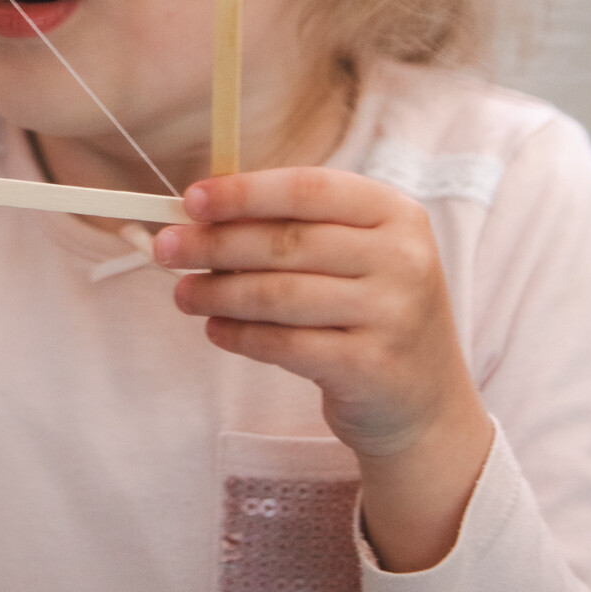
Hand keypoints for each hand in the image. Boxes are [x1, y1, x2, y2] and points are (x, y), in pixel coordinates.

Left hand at [155, 167, 493, 569]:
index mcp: (395, 214)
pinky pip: (286, 345)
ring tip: (182, 293)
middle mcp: (403, 259)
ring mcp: (393, 315)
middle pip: (287, 242)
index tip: (191, 199)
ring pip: (280, 295)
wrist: (424, 403)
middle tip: (166, 248)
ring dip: (219, 292)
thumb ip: (294, 227)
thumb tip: (202, 212)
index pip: (309, 188)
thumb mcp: (355, 255)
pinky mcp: (371, 368)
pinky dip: (241, 336)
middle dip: (216, 244)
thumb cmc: (371, 310)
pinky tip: (215, 329)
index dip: (245, 192)